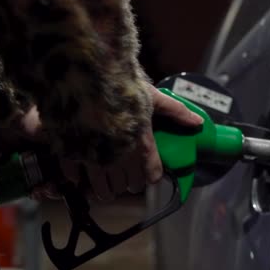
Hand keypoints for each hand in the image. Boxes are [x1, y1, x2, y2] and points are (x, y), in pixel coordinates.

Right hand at [57, 84, 202, 200]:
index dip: (152, 177)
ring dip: (107, 190)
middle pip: (129, 183)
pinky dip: (77, 179)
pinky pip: (75, 176)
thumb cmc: (122, 85)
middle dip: (130, 184)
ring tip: (107, 193)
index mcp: (142, 142)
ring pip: (104, 186)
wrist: (86, 76)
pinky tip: (78, 178)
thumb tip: (198, 123)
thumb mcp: (153, 96)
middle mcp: (121, 155)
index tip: (150, 178)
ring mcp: (95, 156)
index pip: (152, 173)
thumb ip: (176, 111)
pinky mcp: (71, 153)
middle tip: (128, 184)